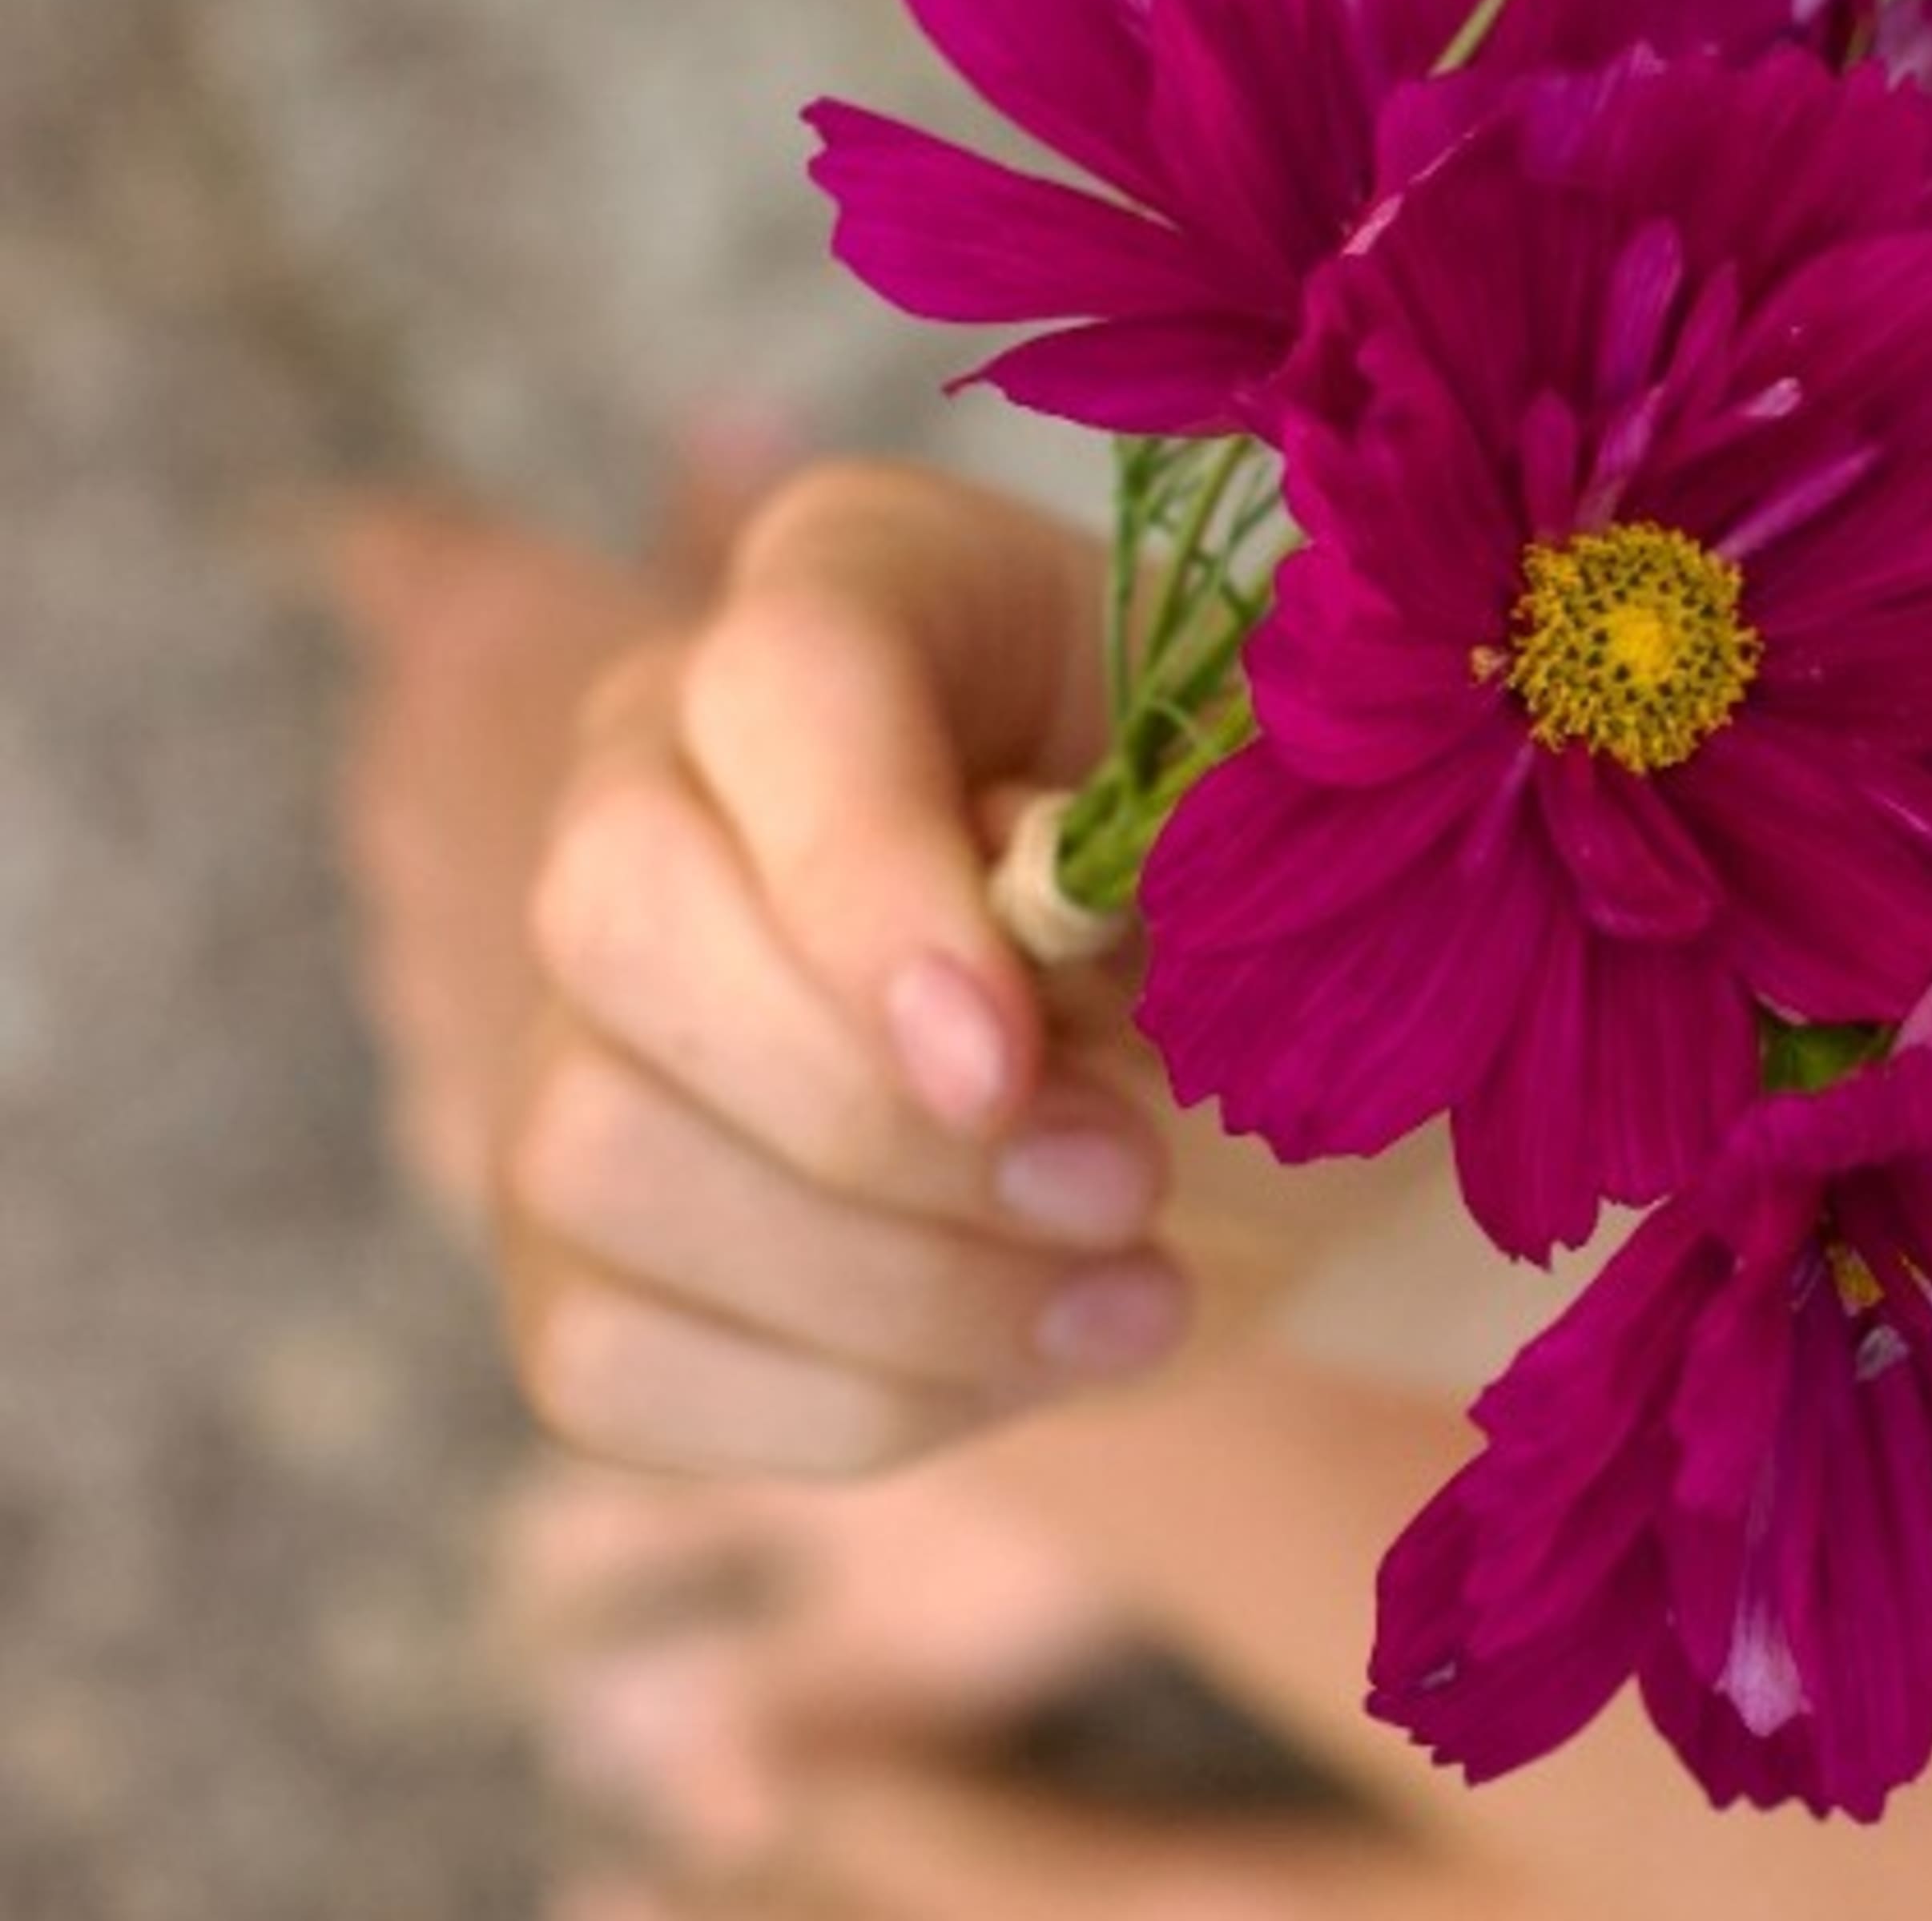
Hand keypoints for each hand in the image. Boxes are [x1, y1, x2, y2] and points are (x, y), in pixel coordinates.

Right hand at [501, 460, 1192, 1478]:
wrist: (1245, 1055)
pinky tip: (1030, 1356)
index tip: (1006, 1063)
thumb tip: (1048, 931)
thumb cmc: (1272, 897)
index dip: (866, 882)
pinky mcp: (583, 1233)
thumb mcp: (1287, 831)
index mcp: (862, 590)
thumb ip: (1186, 852)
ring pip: (591, 1153)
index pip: (780, 682)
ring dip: (887, 1282)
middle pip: (615, 917)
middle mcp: (664, 765)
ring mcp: (591, 1006)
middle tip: (1122, 1182)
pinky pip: (603, 1356)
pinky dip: (840, 1402)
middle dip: (870, 1111)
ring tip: (1132, 1288)